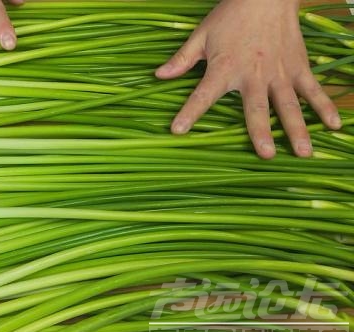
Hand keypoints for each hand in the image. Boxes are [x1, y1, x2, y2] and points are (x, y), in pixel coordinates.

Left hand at [156, 0, 341, 158]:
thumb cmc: (230, 16)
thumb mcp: (201, 35)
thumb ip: (181, 59)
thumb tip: (158, 75)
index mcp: (224, 68)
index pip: (202, 94)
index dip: (189, 112)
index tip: (177, 130)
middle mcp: (253, 74)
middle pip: (257, 108)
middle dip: (261, 132)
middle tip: (266, 155)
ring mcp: (280, 72)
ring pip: (289, 104)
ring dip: (298, 128)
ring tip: (304, 152)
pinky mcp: (299, 67)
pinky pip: (313, 90)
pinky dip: (325, 107)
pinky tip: (334, 126)